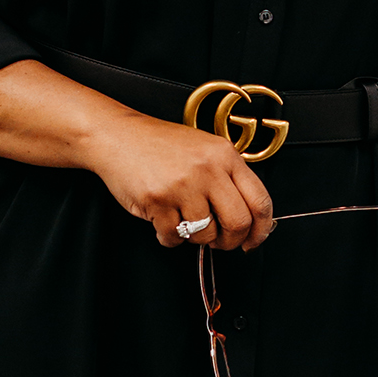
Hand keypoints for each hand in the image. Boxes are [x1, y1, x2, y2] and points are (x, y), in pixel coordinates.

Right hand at [90, 114, 274, 250]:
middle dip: (230, 241)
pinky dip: (169, 237)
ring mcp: (183, 184)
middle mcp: (208, 168)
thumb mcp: (204, 148)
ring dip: (194, 237)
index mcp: (225, 155)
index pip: (260, 200)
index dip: (261, 229)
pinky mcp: (158, 200)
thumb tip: (249, 217)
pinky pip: (174, 237)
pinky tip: (163, 221)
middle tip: (219, 241)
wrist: (116, 134)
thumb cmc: (159, 144)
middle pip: (238, 223)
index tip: (253, 240)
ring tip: (182, 220)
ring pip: (205, 234)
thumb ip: (227, 176)